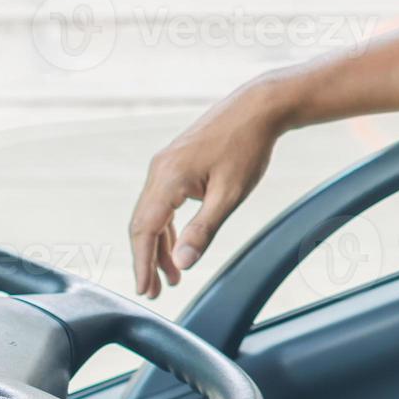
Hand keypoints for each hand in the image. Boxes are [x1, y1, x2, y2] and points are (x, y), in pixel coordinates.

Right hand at [128, 80, 290, 298]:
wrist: (257, 108)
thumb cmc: (247, 148)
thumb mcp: (230, 196)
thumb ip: (203, 230)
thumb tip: (182, 263)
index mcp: (167, 179)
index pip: (144, 230)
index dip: (142, 264)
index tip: (145, 290)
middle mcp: (158, 170)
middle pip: (143, 224)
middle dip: (148, 260)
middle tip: (156, 291)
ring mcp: (165, 165)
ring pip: (152, 213)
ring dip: (159, 245)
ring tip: (172, 276)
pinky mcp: (175, 163)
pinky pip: (163, 201)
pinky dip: (168, 225)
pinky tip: (179, 244)